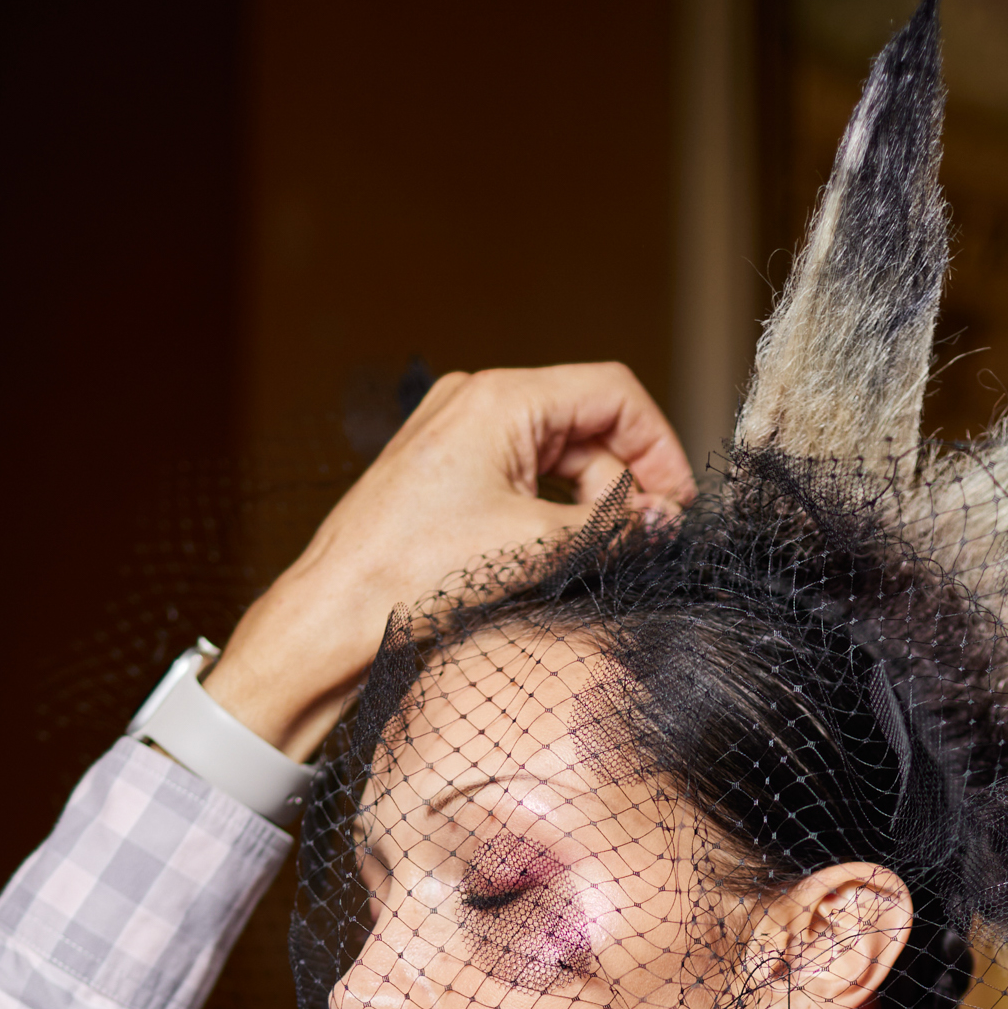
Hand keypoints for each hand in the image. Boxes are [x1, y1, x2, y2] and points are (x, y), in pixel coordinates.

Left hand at [204, 365, 694, 760]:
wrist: (334, 615)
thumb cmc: (412, 574)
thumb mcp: (533, 547)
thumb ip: (610, 528)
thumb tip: (664, 522)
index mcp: (498, 398)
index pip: (612, 393)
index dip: (657, 446)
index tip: (673, 504)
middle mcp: (475, 403)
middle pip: (587, 424)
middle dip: (622, 483)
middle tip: (641, 542)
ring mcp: (457, 437)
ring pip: (556, 456)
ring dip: (588, 504)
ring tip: (597, 556)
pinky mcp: (445, 475)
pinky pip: (521, 478)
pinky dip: (551, 512)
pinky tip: (557, 555)